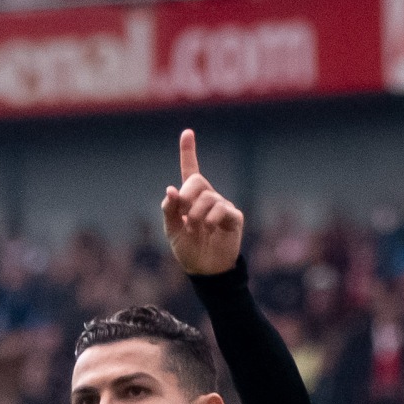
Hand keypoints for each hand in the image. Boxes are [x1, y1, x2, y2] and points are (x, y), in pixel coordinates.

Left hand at [162, 129, 243, 277]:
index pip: (190, 170)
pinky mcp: (234, 217)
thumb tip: (171, 190)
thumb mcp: (172, 231)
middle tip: (183, 214)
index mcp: (191, 198)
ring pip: (207, 197)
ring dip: (196, 214)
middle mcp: (208, 197)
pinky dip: (211, 219)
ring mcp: (222, 206)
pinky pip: (221, 209)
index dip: (188, 151)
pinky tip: (208, 230)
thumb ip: (169, 211)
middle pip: (196, 181)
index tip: (187, 132)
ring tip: (196, 229)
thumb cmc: (188, 250)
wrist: (205, 270)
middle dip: (186, 196)